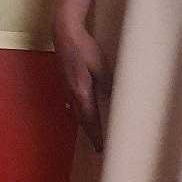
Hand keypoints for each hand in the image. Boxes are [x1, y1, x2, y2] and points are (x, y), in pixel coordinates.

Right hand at [52, 19, 112, 152]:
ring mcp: (68, 87)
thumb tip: (116, 99)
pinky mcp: (68, 81)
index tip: (101, 149)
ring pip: (77, 112)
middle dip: (90, 134)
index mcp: (81, 92)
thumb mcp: (101, 66)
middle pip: (82, 119)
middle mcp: (72, 93)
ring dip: (85, 124)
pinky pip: (75, 103)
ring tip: (93, 135)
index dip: (96, 135)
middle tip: (98, 148)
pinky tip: (84, 112)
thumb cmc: (83, 48)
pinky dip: (81, 113)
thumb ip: (108, 83)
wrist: (64, 33)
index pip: (90, 119)